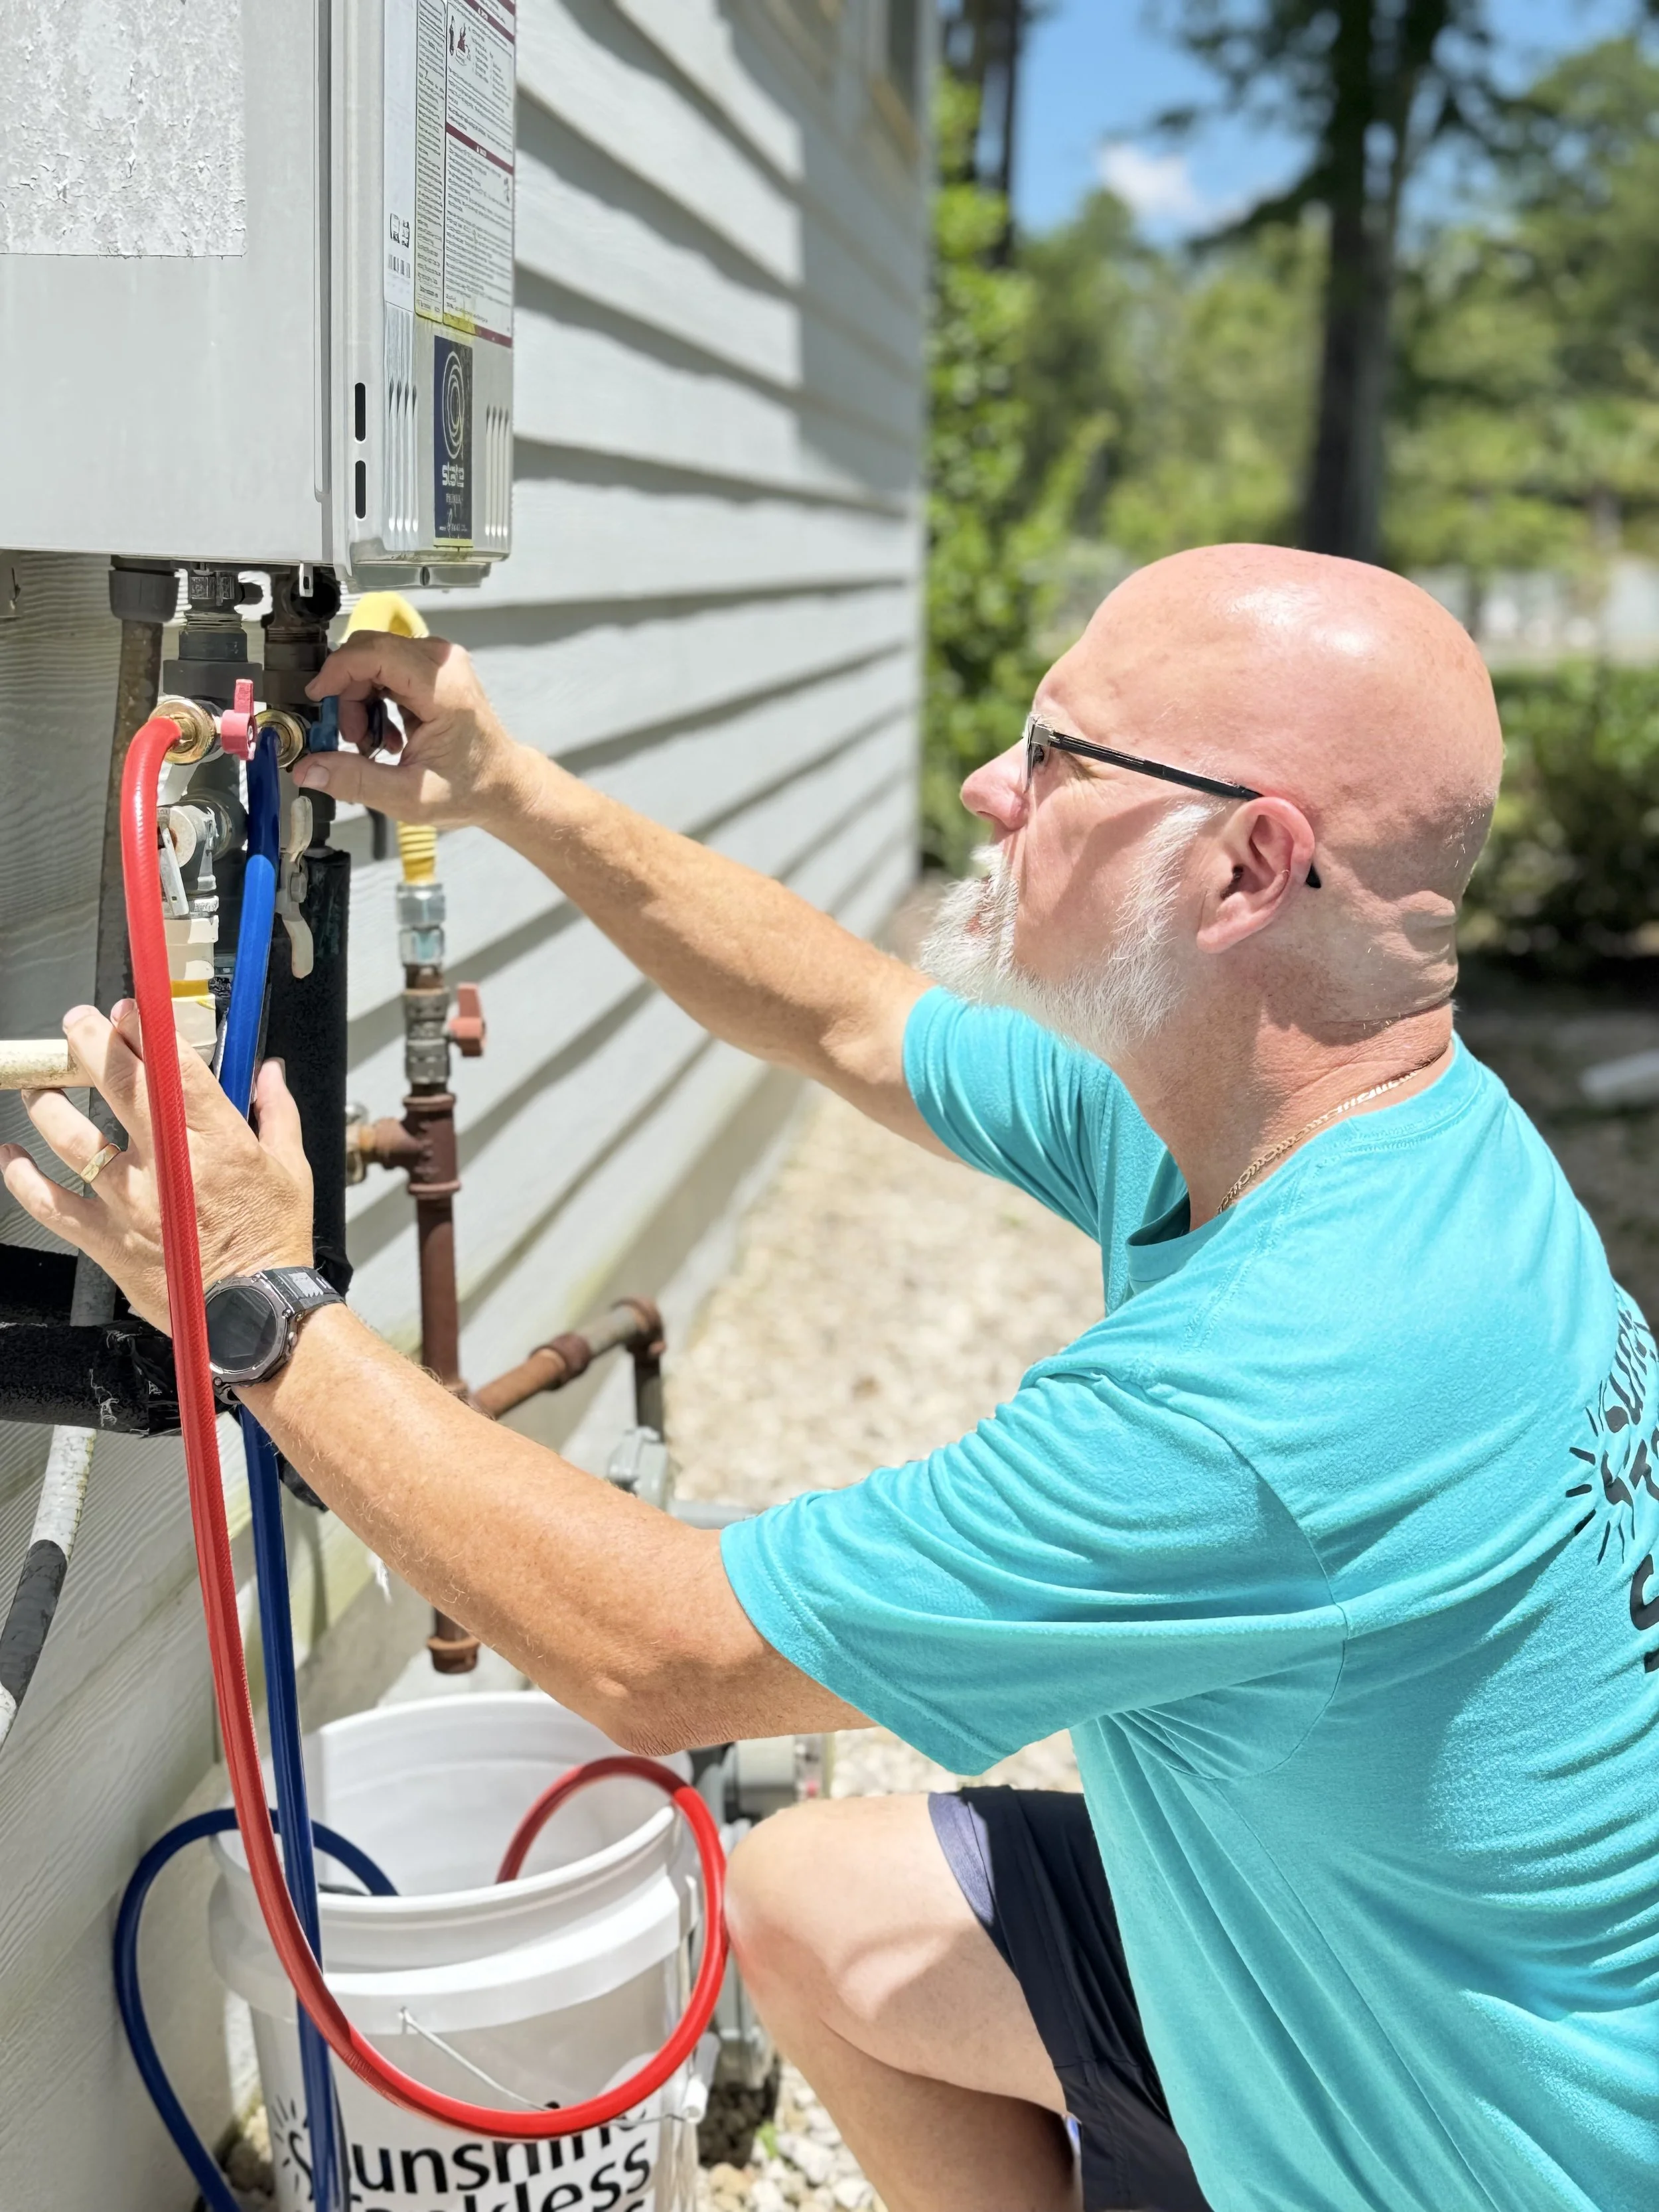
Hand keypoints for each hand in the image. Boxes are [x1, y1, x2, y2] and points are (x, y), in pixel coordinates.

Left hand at [0, 1004, 313, 1333]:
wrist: (254, 1315)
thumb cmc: (273, 1246)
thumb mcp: (292, 1170)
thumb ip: (277, 1113)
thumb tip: (270, 1074)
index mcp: (216, 1141)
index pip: (172, 1065)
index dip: (143, 1029)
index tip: (128, 1013)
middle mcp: (167, 1164)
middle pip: (115, 1084)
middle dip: (87, 1042)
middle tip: (75, 1025)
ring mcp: (129, 1201)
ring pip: (68, 1136)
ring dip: (46, 1102)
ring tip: (39, 1089)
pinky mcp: (106, 1238)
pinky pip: (47, 1203)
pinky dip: (21, 1177)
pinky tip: (12, 1157)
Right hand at [295, 631, 527, 828]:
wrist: (501, 784)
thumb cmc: (471, 787)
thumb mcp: (408, 796)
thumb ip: (355, 781)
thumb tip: (309, 770)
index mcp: (444, 688)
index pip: (374, 653)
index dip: (337, 672)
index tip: (318, 698)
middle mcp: (443, 663)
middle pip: (368, 653)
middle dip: (346, 694)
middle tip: (351, 737)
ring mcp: (439, 662)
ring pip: (372, 661)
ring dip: (358, 701)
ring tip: (372, 742)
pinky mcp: (432, 669)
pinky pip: (383, 670)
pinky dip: (373, 700)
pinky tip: (386, 733)